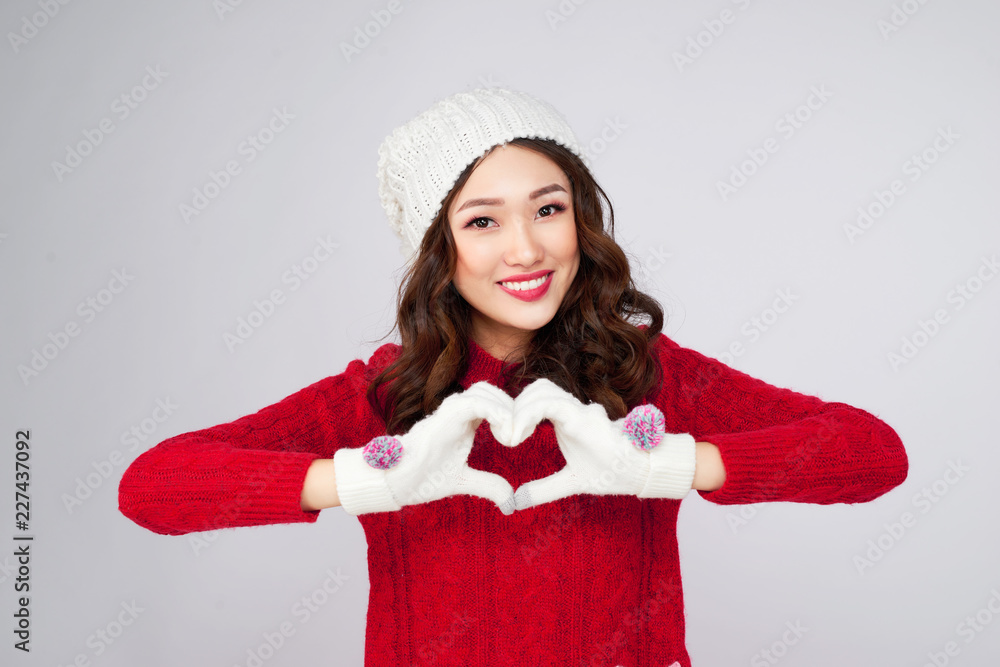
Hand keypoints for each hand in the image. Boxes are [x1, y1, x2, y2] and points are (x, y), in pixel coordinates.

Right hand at [334, 382, 516, 514]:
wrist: (395, 481)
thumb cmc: (422, 477)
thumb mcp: (463, 481)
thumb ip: (487, 485)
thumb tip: (510, 501)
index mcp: (464, 422)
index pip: (492, 401)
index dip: (510, 413)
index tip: (520, 436)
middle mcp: (457, 412)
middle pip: (490, 390)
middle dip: (510, 406)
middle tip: (520, 432)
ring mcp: (449, 412)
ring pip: (484, 390)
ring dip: (504, 407)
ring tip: (512, 434)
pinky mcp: (444, 417)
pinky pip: (474, 402)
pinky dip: (495, 410)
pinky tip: (505, 431)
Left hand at [508, 379, 696, 509]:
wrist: (641, 472)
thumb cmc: (611, 471)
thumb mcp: (569, 482)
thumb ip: (544, 489)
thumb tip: (516, 501)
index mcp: (568, 419)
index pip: (538, 398)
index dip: (519, 410)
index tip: (507, 436)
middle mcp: (573, 410)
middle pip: (537, 388)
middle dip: (517, 405)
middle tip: (505, 433)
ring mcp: (579, 411)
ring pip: (542, 390)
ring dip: (521, 408)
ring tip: (512, 435)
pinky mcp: (583, 418)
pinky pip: (550, 404)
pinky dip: (529, 413)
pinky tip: (518, 434)